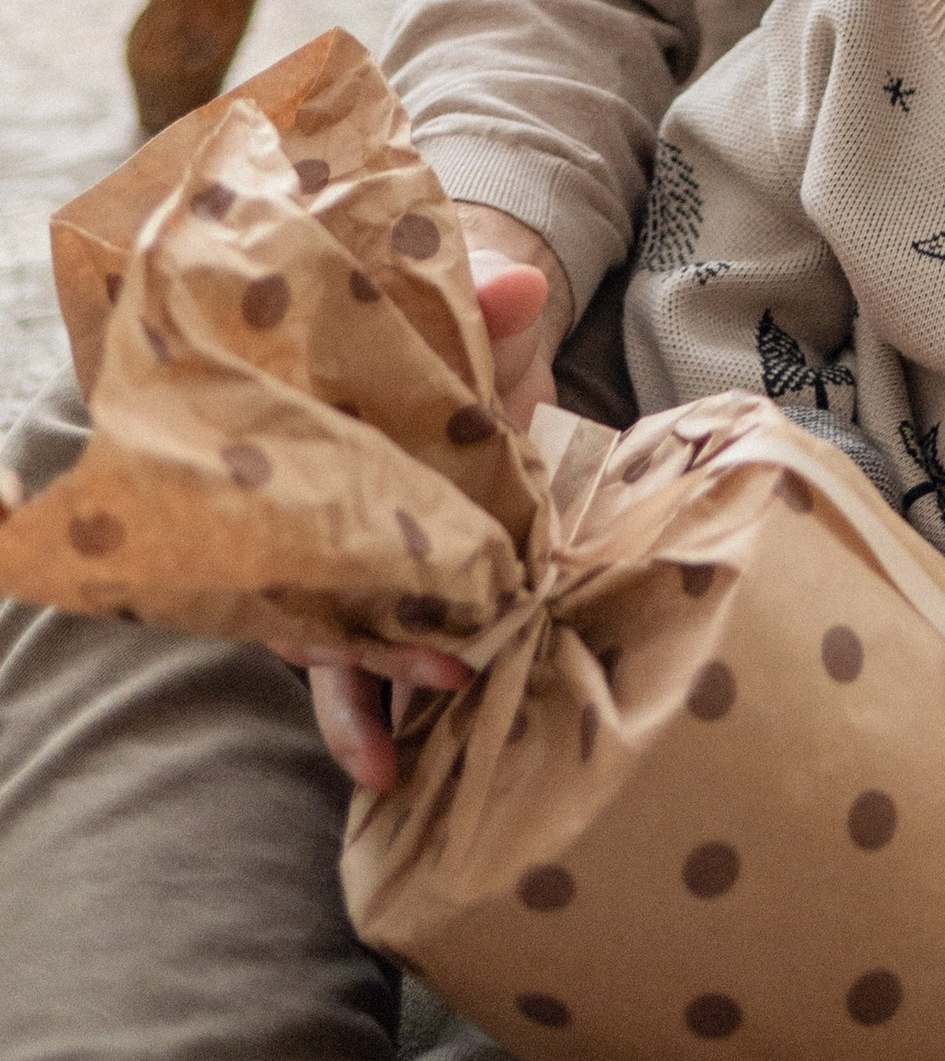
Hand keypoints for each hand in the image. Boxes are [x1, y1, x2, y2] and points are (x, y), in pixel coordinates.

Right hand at [292, 225, 567, 788]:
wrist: (483, 341)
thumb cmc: (457, 329)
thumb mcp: (470, 309)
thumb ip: (487, 299)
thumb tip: (520, 286)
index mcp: (332, 448)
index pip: (309, 516)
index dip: (341, 568)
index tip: (393, 603)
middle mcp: (330, 512)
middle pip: (319, 601)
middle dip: (366, 656)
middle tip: (437, 684)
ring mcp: (357, 555)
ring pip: (336, 644)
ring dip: (361, 705)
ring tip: (387, 774)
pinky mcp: (399, 586)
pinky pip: (373, 654)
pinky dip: (386, 705)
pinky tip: (398, 771)